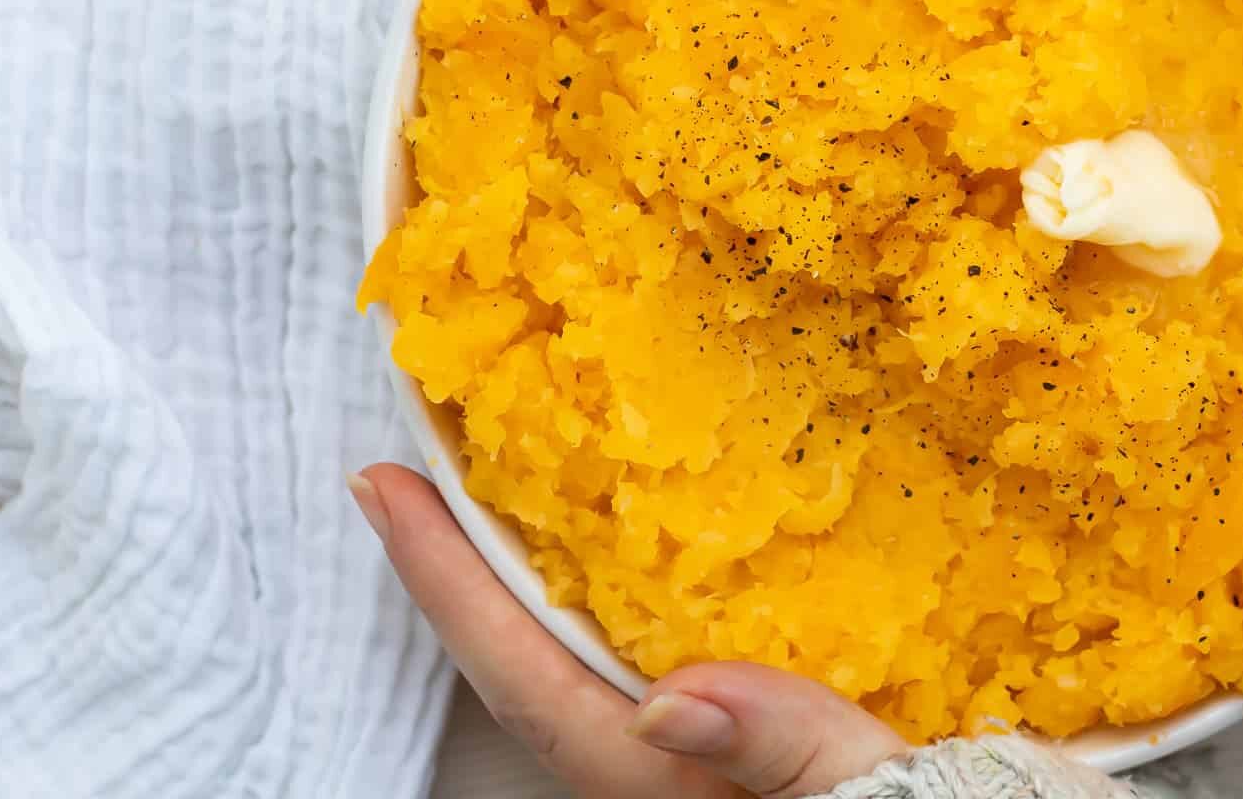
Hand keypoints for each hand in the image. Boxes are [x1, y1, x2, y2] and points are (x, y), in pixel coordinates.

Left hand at [348, 465, 907, 798]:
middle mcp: (645, 764)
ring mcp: (673, 753)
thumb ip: (780, 742)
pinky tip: (608, 548)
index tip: (383, 486)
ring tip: (485, 492)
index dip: (445, 578)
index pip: (526, 671)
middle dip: (455, 568)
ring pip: (562, 658)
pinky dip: (588, 595)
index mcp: (658, 774)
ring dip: (514, 576)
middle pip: (518, 660)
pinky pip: (619, 655)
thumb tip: (669, 703)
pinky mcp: (714, 737)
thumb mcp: (859, 781)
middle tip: (405, 474)